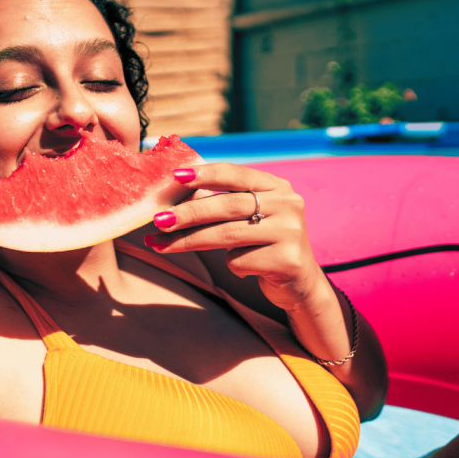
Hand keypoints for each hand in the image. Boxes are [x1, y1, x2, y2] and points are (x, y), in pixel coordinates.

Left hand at [143, 164, 326, 311]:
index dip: (205, 174)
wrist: (299, 283)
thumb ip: (219, 204)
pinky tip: (244, 267)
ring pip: (228, 234)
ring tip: (160, 244)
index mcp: (276, 186)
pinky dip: (232, 265)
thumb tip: (171, 201)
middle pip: (228, 205)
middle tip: (159, 219)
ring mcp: (290, 231)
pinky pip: (240, 260)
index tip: (175, 175)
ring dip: (189, 240)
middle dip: (189, 213)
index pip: (236, 174)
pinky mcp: (287, 260)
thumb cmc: (262, 245)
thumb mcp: (247, 219)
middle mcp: (288, 204)